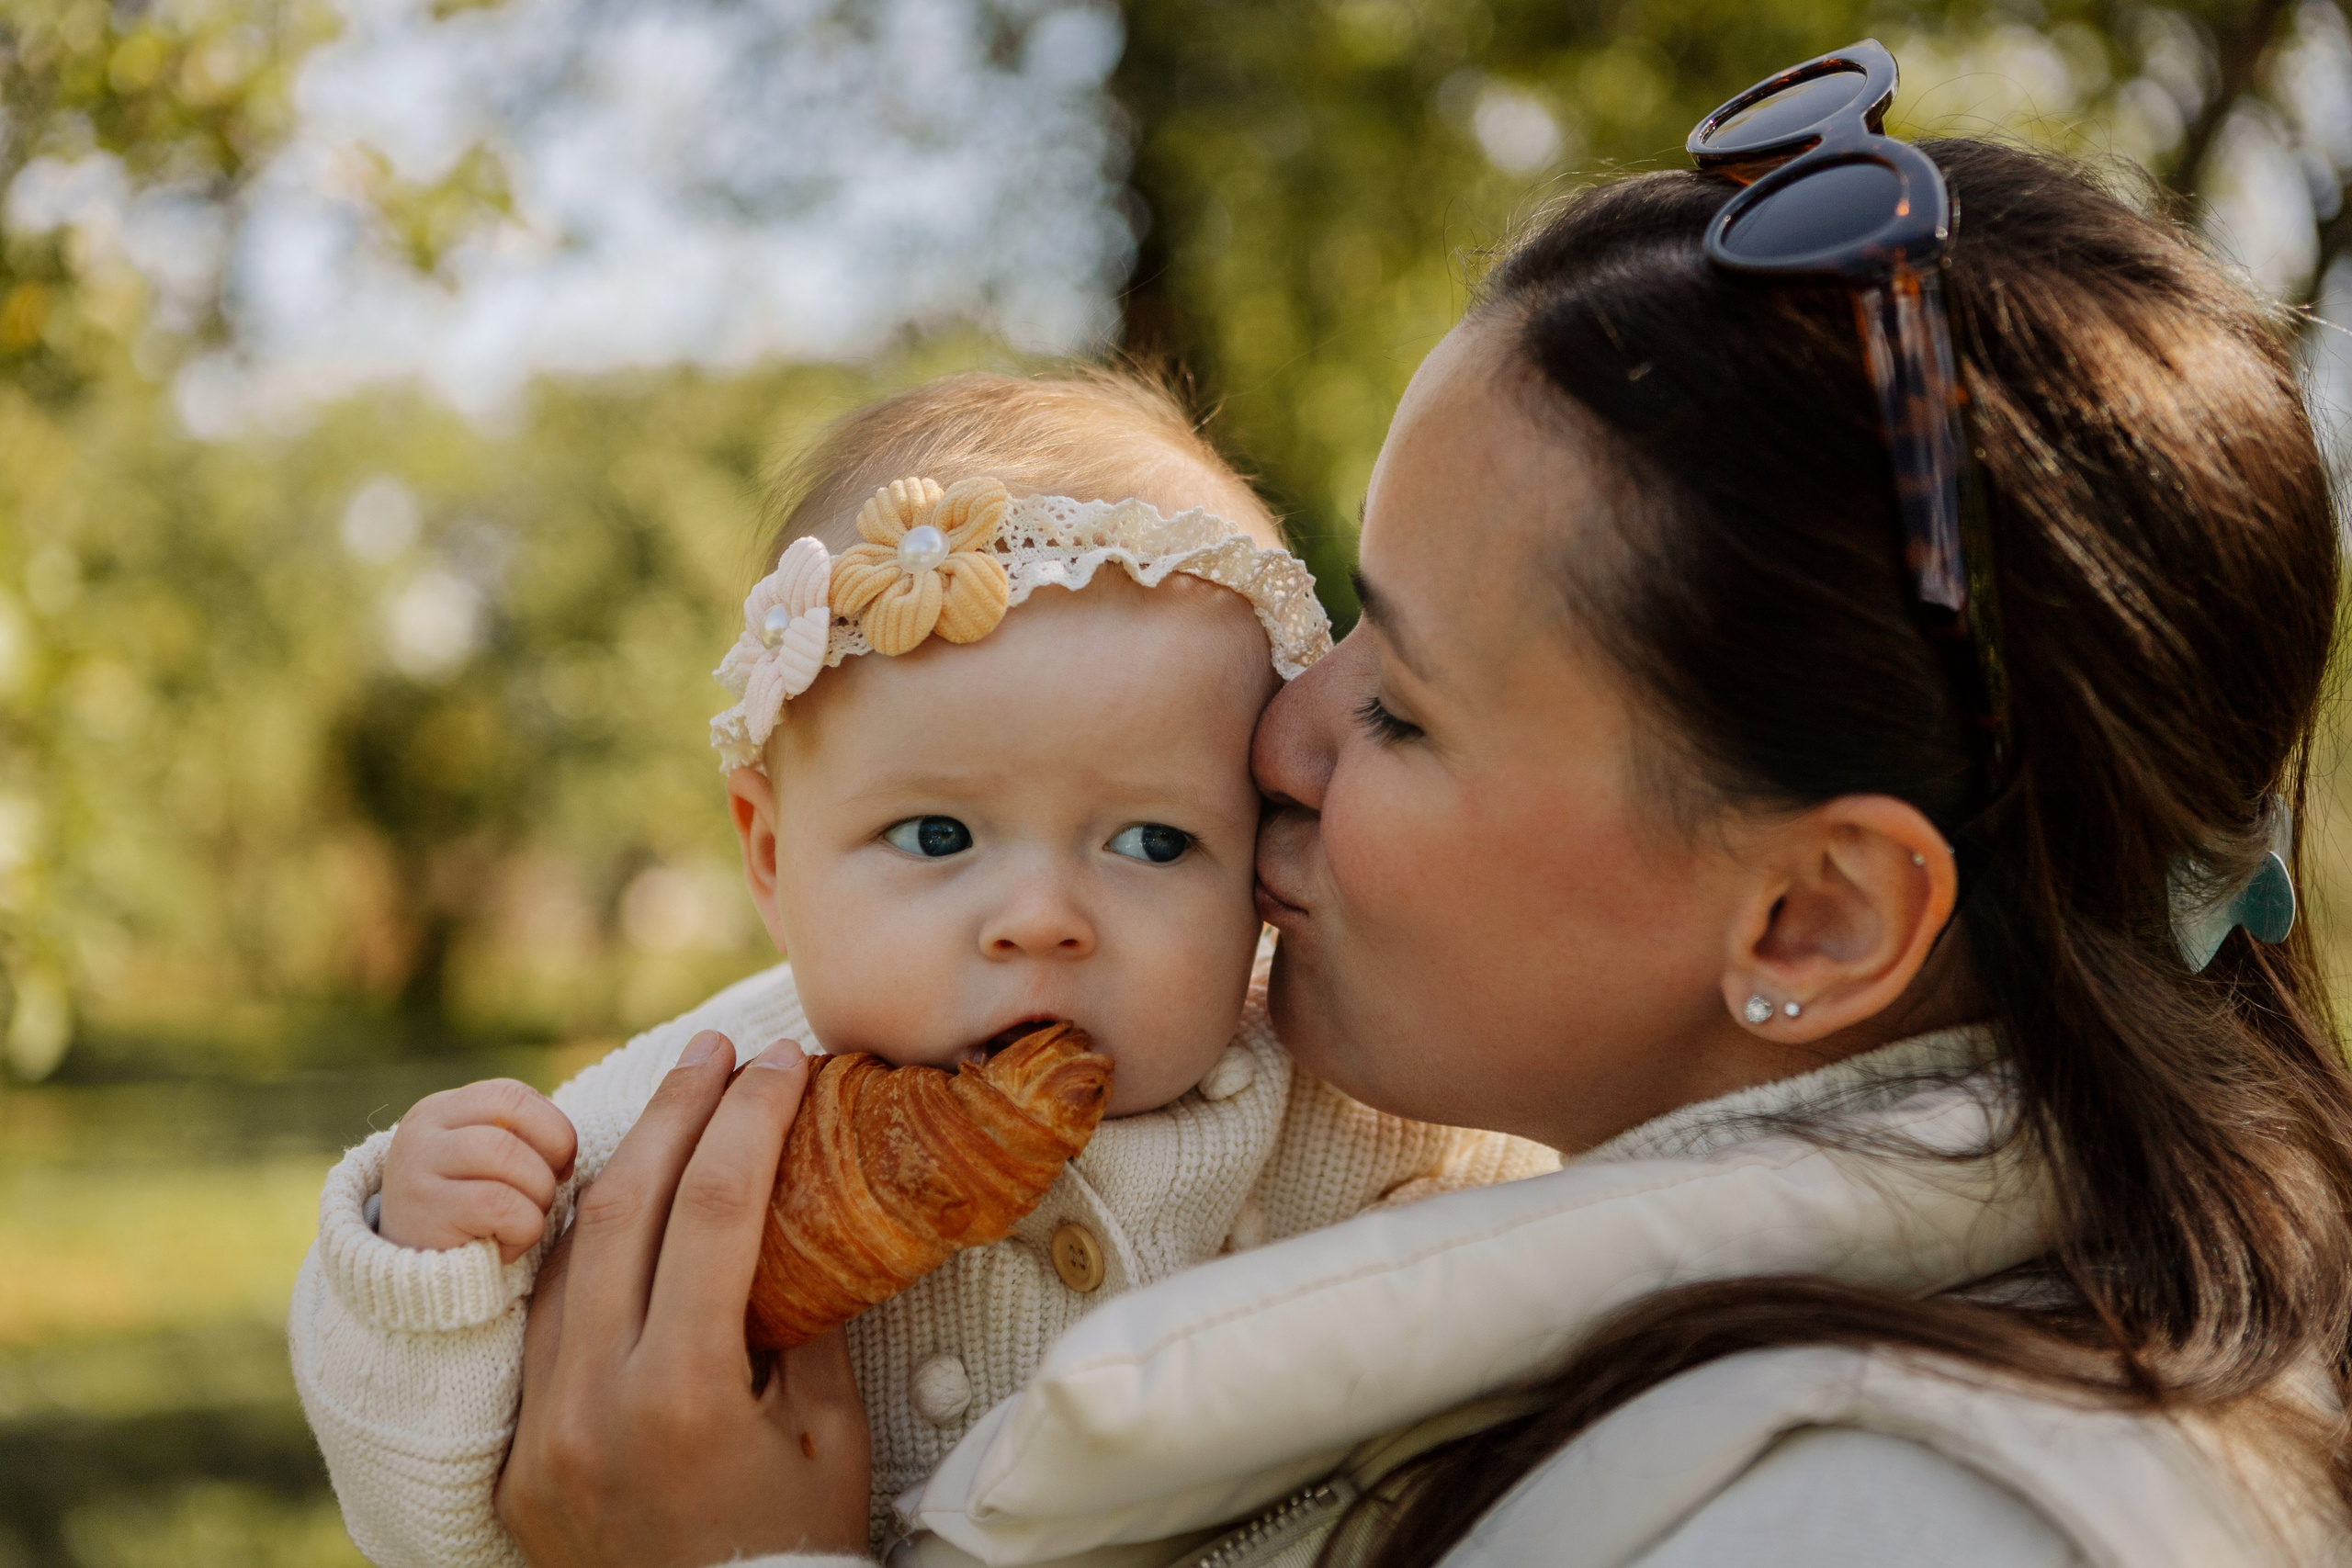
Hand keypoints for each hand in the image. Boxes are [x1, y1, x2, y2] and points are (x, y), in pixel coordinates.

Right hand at [381, 1078, 578, 1262]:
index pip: (514, 1096)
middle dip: (548, 1161)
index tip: (561, 1167)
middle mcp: (421, 1130)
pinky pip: (498, 1204)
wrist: (420, 1282)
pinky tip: (508, 1248)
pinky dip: (521, 1228)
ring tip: (525, 1222)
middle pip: (513, 1117)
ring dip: (537, 1194)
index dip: (553, 1129)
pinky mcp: (421, 1213)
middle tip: (544, 1199)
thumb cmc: (472, 1220)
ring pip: (506, 1154)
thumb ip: (521, 1139)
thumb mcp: (489, 1167)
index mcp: (443, 1111)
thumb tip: (576, 1141)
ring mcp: (414, 1168)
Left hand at [496, 1032, 869, 1567]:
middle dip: (674, 1112)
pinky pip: (541, 1330)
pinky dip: (583, 1257)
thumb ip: (804, 1322)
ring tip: (669, 1110)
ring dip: (619, 1173)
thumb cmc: (798, 1551)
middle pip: (622, 1213)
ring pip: (565, 1263)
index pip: (711, 1213)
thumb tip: (799, 1216)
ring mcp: (540, 1435)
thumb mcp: (829, 1436)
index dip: (748, 1120)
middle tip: (714, 1048)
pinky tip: (620, 1213)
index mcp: (681, 1399)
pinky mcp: (515, 1460)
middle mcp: (590, 1408)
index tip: (782, 1061)